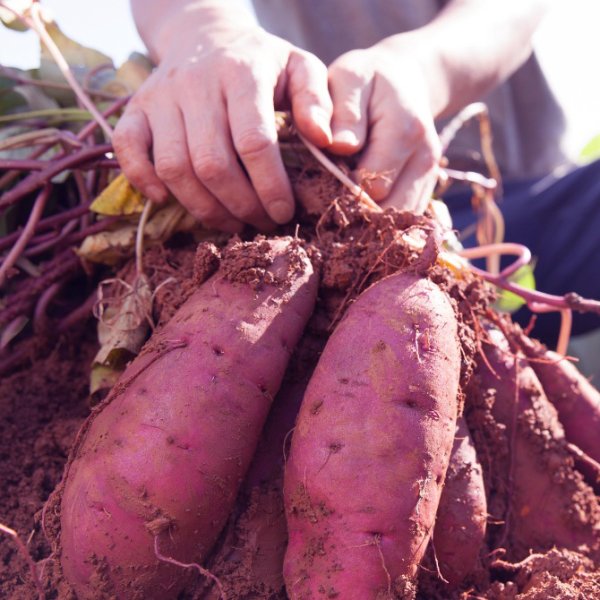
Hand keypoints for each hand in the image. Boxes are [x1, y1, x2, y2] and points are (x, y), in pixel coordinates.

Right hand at [113, 23, 331, 231]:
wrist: (205, 34)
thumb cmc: (261, 62)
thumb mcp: (300, 67)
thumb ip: (317, 101)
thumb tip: (328, 141)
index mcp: (241, 73)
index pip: (254, 142)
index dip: (270, 186)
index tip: (283, 212)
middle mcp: (195, 84)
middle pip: (211, 163)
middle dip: (240, 205)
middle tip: (260, 222)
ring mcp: (160, 96)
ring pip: (173, 167)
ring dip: (203, 207)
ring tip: (231, 222)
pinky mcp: (136, 108)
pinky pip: (127, 149)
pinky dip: (142, 180)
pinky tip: (167, 200)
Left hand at [327, 36, 441, 213]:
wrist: (405, 81)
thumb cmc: (366, 80)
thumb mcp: (349, 77)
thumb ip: (344, 110)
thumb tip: (339, 146)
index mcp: (406, 130)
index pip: (372, 183)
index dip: (341, 189)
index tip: (318, 181)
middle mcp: (425, 158)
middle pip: (387, 211)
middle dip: (354, 212)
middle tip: (325, 200)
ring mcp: (429, 177)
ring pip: (397, 222)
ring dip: (367, 222)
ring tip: (341, 207)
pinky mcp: (426, 189)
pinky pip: (403, 221)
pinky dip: (379, 222)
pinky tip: (358, 209)